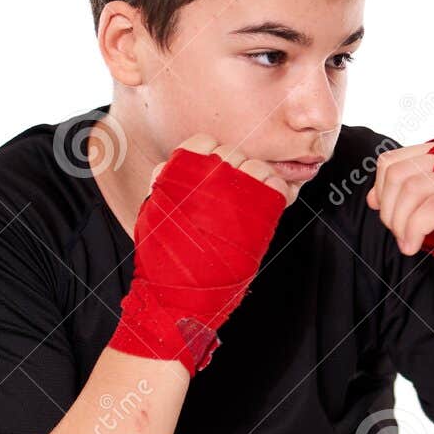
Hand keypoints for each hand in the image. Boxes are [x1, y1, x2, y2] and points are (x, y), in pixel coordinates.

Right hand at [108, 134, 291, 373]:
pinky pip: (278, 186)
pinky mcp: (260, 212)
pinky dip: (276, 191)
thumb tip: (172, 165)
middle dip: (235, 170)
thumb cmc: (164, 255)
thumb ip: (166, 181)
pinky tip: (266, 207)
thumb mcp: (155, 208)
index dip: (210, 155)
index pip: (205, 141)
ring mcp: (237, 190)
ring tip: (247, 204)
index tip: (211, 175)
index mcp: (181, 170)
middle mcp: (210, 174)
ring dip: (256, 179)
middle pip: (234, 152)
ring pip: (258, 165)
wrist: (179, 291)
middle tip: (230, 196)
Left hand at [366, 137, 433, 332]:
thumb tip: (372, 197)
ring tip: (408, 243)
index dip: (381, 194)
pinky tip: (413, 247)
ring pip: (410, 188)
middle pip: (396, 174)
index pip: (391, 162)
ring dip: (399, 223)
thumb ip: (406, 201)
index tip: (392, 220)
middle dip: (389, 210)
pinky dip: (412, 231)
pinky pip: (428, 208)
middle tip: (399, 235)